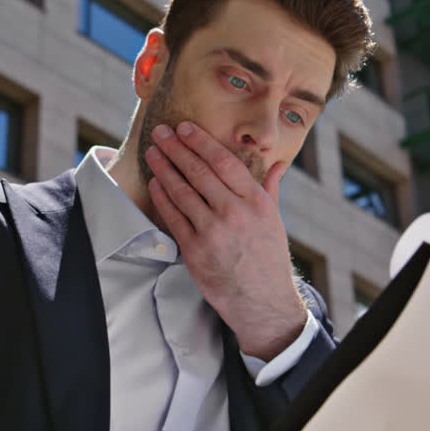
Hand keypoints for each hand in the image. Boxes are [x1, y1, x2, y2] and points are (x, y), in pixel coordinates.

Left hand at [144, 121, 305, 359]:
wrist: (262, 302)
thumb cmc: (268, 258)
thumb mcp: (274, 221)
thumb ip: (269, 189)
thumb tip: (277, 164)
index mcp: (255, 202)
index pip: (224, 162)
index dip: (201, 142)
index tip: (185, 128)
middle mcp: (234, 214)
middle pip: (199, 172)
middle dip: (176, 149)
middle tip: (160, 132)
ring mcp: (212, 233)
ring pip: (182, 192)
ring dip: (164, 169)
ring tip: (153, 153)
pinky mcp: (195, 252)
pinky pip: (173, 218)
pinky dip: (162, 198)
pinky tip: (154, 184)